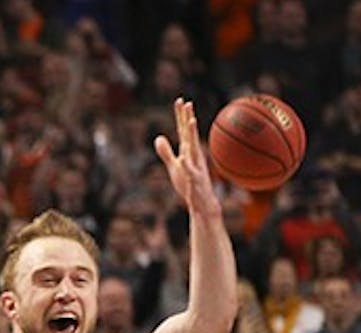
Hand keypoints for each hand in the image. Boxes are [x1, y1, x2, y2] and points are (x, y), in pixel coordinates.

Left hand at [153, 98, 218, 219]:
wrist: (202, 203)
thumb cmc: (189, 184)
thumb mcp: (174, 166)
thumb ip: (166, 152)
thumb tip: (158, 137)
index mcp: (188, 152)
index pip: (183, 131)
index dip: (181, 116)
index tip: (180, 100)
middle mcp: (194, 155)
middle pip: (189, 134)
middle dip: (187, 118)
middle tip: (186, 102)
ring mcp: (195, 166)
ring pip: (193, 148)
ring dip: (192, 135)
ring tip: (190, 121)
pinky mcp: (194, 180)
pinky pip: (190, 171)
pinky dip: (187, 164)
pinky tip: (183, 157)